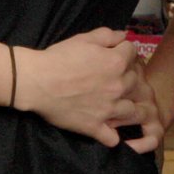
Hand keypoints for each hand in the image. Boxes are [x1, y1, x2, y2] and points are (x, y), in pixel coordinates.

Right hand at [13, 28, 152, 148]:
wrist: (36, 81)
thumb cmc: (58, 57)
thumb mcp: (83, 39)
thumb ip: (107, 35)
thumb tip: (124, 35)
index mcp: (117, 62)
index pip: (133, 53)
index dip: (125, 52)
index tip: (118, 54)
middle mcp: (118, 86)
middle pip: (137, 82)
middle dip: (129, 77)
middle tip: (116, 78)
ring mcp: (109, 109)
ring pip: (132, 111)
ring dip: (127, 107)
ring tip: (118, 104)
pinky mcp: (95, 126)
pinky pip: (112, 138)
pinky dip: (113, 136)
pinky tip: (109, 130)